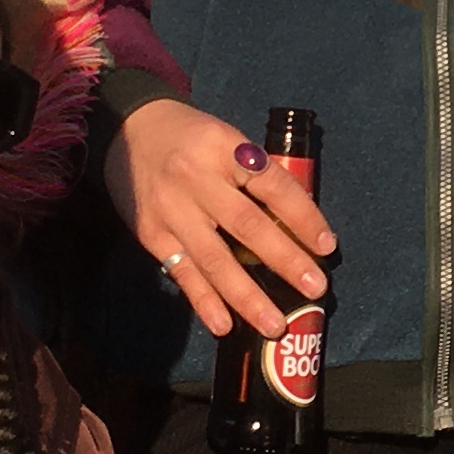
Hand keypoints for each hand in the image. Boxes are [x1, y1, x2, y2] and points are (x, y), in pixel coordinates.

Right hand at [104, 98, 334, 341]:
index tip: (327, 246)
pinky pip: (182, 271)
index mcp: (224, 148)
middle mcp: (197, 179)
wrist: (126, 127)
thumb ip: (253, 173)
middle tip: (316, 288)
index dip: (303, 216)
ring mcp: (172, 210)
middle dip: (285, 260)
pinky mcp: (151, 233)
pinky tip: (224, 325)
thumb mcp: (225, 138)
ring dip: (247, 296)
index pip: (273, 185)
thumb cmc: (189, 136)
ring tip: (275, 324)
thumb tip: (295, 223)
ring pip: (214, 258)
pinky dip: (203, 300)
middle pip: (248, 225)